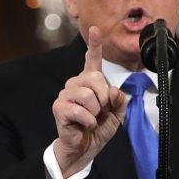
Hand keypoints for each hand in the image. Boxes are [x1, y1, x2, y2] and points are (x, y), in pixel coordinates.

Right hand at [52, 26, 126, 177]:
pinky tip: (84, 125)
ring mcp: (66, 95)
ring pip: (88, 95)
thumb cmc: (98, 129)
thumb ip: (120, 100)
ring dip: (95, 112)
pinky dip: (88, 121)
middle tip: (101, 112)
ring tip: (91, 119)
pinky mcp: (59, 108)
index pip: (92, 60)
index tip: (95, 30)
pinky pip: (80, 110)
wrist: (85, 148)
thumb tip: (113, 90)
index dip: (94, 45)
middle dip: (104, 98)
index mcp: (90, 83)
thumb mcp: (117, 114)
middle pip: (95, 78)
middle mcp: (76, 84)